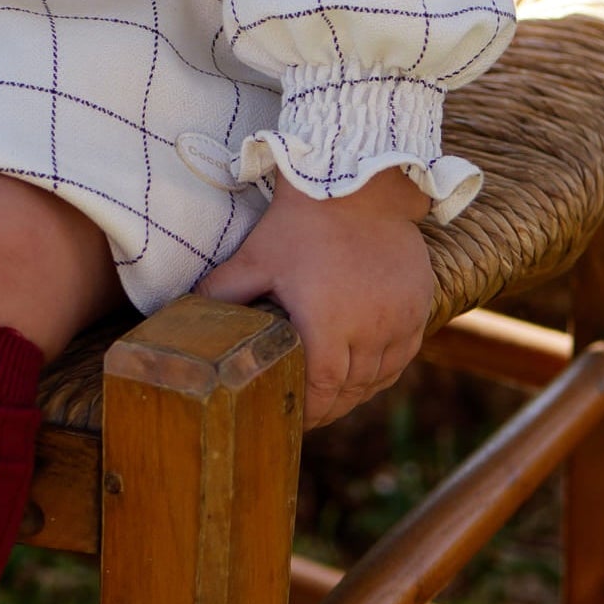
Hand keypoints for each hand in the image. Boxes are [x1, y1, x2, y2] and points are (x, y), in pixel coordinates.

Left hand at [203, 165, 433, 427]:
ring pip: (379, 376)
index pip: (320, 389)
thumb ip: (222, 292)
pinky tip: (366, 373)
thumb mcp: (255, 258)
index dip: (307, 410)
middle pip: (351, 389)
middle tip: (309, 413)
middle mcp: (370, 328)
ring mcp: (399, 318)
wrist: (358, 185)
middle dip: (328, 407)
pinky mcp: (419, 305)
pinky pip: (404, 354)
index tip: (291, 419)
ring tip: (335, 398)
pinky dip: (384, 369)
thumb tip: (184, 313)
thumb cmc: (302, 222)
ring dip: (357, 392)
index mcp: (327, 324)